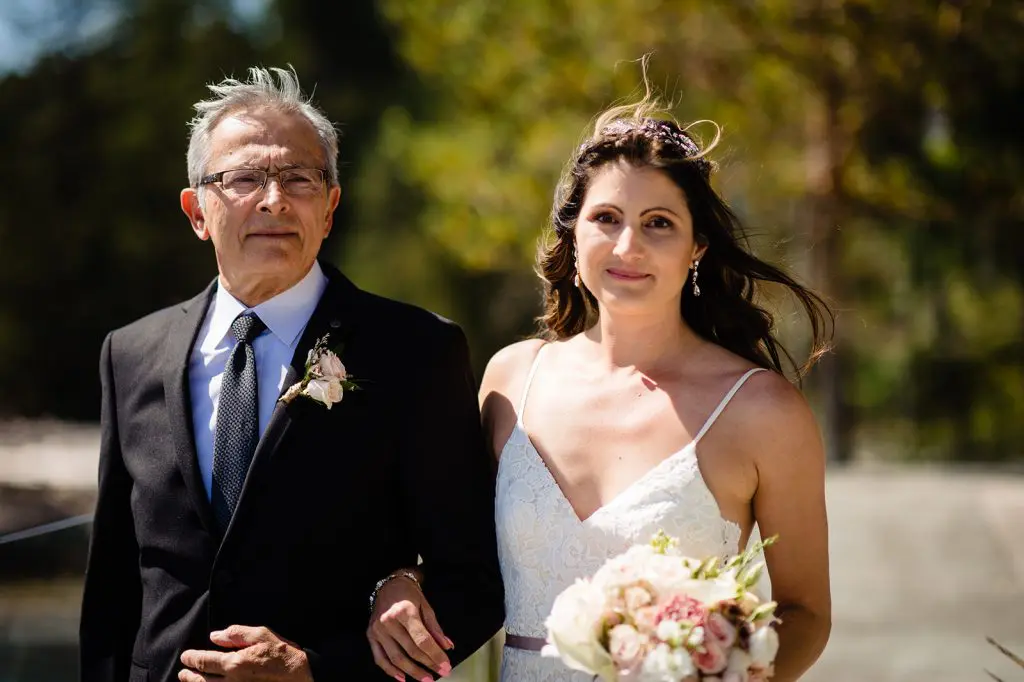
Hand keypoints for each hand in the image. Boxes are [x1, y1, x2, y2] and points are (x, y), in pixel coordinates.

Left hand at [179, 625, 311, 681]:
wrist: (302, 679)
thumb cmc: (284, 656)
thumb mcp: (263, 635)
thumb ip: (237, 633)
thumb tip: (215, 636)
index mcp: (234, 663)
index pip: (205, 661)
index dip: (192, 658)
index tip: (186, 657)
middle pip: (201, 681)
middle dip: (190, 676)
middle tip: (182, 673)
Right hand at [367, 574, 453, 681]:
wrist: (389, 585)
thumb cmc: (409, 595)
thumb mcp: (426, 606)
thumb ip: (435, 628)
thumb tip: (447, 647)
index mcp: (405, 611)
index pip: (422, 640)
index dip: (435, 655)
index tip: (446, 665)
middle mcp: (389, 621)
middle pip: (410, 650)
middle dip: (428, 664)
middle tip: (441, 673)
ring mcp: (378, 630)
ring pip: (396, 658)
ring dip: (412, 672)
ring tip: (426, 679)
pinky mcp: (370, 636)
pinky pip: (379, 658)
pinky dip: (390, 671)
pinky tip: (403, 678)